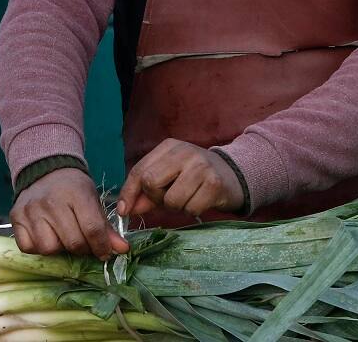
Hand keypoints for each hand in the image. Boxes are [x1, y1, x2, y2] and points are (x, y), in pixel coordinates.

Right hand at [9, 168, 129, 259]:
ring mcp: (31, 210)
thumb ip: (106, 227)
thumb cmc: (73, 187)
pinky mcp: (16, 217)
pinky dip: (38, 248)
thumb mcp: (93, 200)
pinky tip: (46, 236)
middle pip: (72, 242)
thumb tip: (122, 250)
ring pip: (49, 249)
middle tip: (84, 245)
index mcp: (76, 194)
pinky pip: (28, 247)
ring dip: (59, 250)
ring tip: (63, 239)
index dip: (102, 246)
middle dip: (83, 250)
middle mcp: (52, 201)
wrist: (45, 169)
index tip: (105, 252)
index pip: (92, 229)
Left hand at [116, 139, 244, 218]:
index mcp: (168, 147)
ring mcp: (200, 166)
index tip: (124, 211)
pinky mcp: (214, 183)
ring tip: (188, 197)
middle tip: (168, 199)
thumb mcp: (169, 177)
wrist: (233, 175)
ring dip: (177, 207)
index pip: (139, 170)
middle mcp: (184, 152)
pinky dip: (192, 210)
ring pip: (171, 200)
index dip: (129, 193)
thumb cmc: (194, 177)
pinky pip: (191, 208)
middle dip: (156, 198)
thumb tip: (126, 209)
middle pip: (151, 182)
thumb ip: (147, 192)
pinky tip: (200, 200)